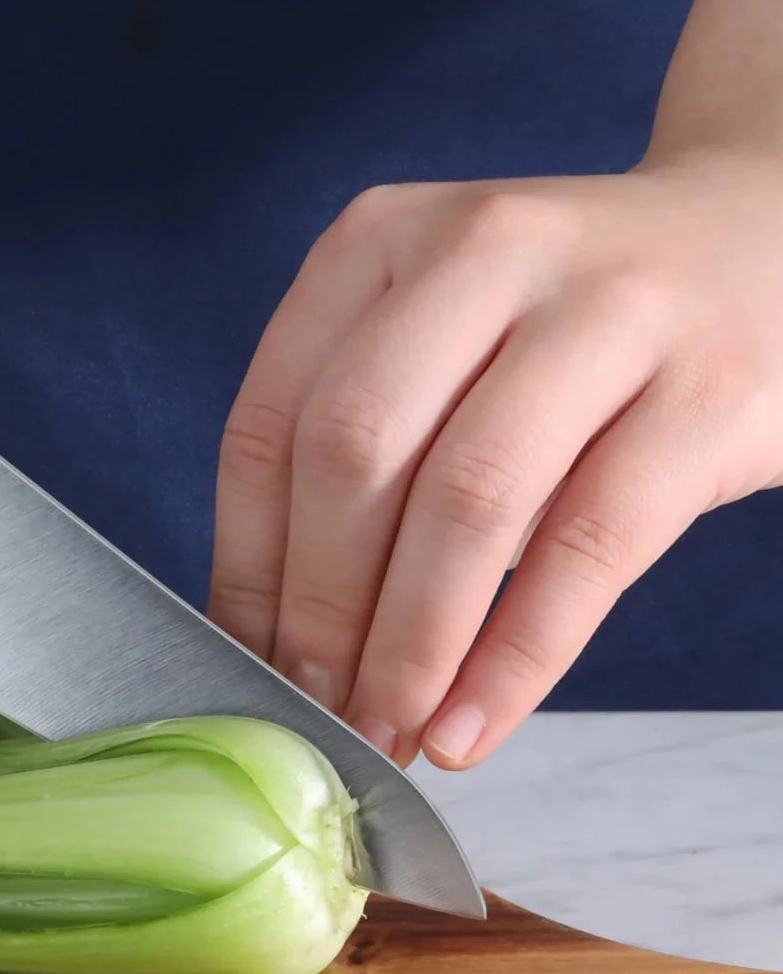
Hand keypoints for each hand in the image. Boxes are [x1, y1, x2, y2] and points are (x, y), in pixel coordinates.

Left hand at [207, 154, 782, 768]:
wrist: (766, 240)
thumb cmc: (562, 325)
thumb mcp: (438, 333)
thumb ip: (356, 444)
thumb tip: (271, 631)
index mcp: (381, 239)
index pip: (272, 422)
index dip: (248, 563)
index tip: (243, 661)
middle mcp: (484, 250)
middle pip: (355, 456)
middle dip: (321, 610)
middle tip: (314, 712)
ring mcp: (606, 312)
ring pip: (469, 501)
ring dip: (412, 644)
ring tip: (388, 733)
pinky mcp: (708, 391)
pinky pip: (590, 547)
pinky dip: (517, 657)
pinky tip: (472, 725)